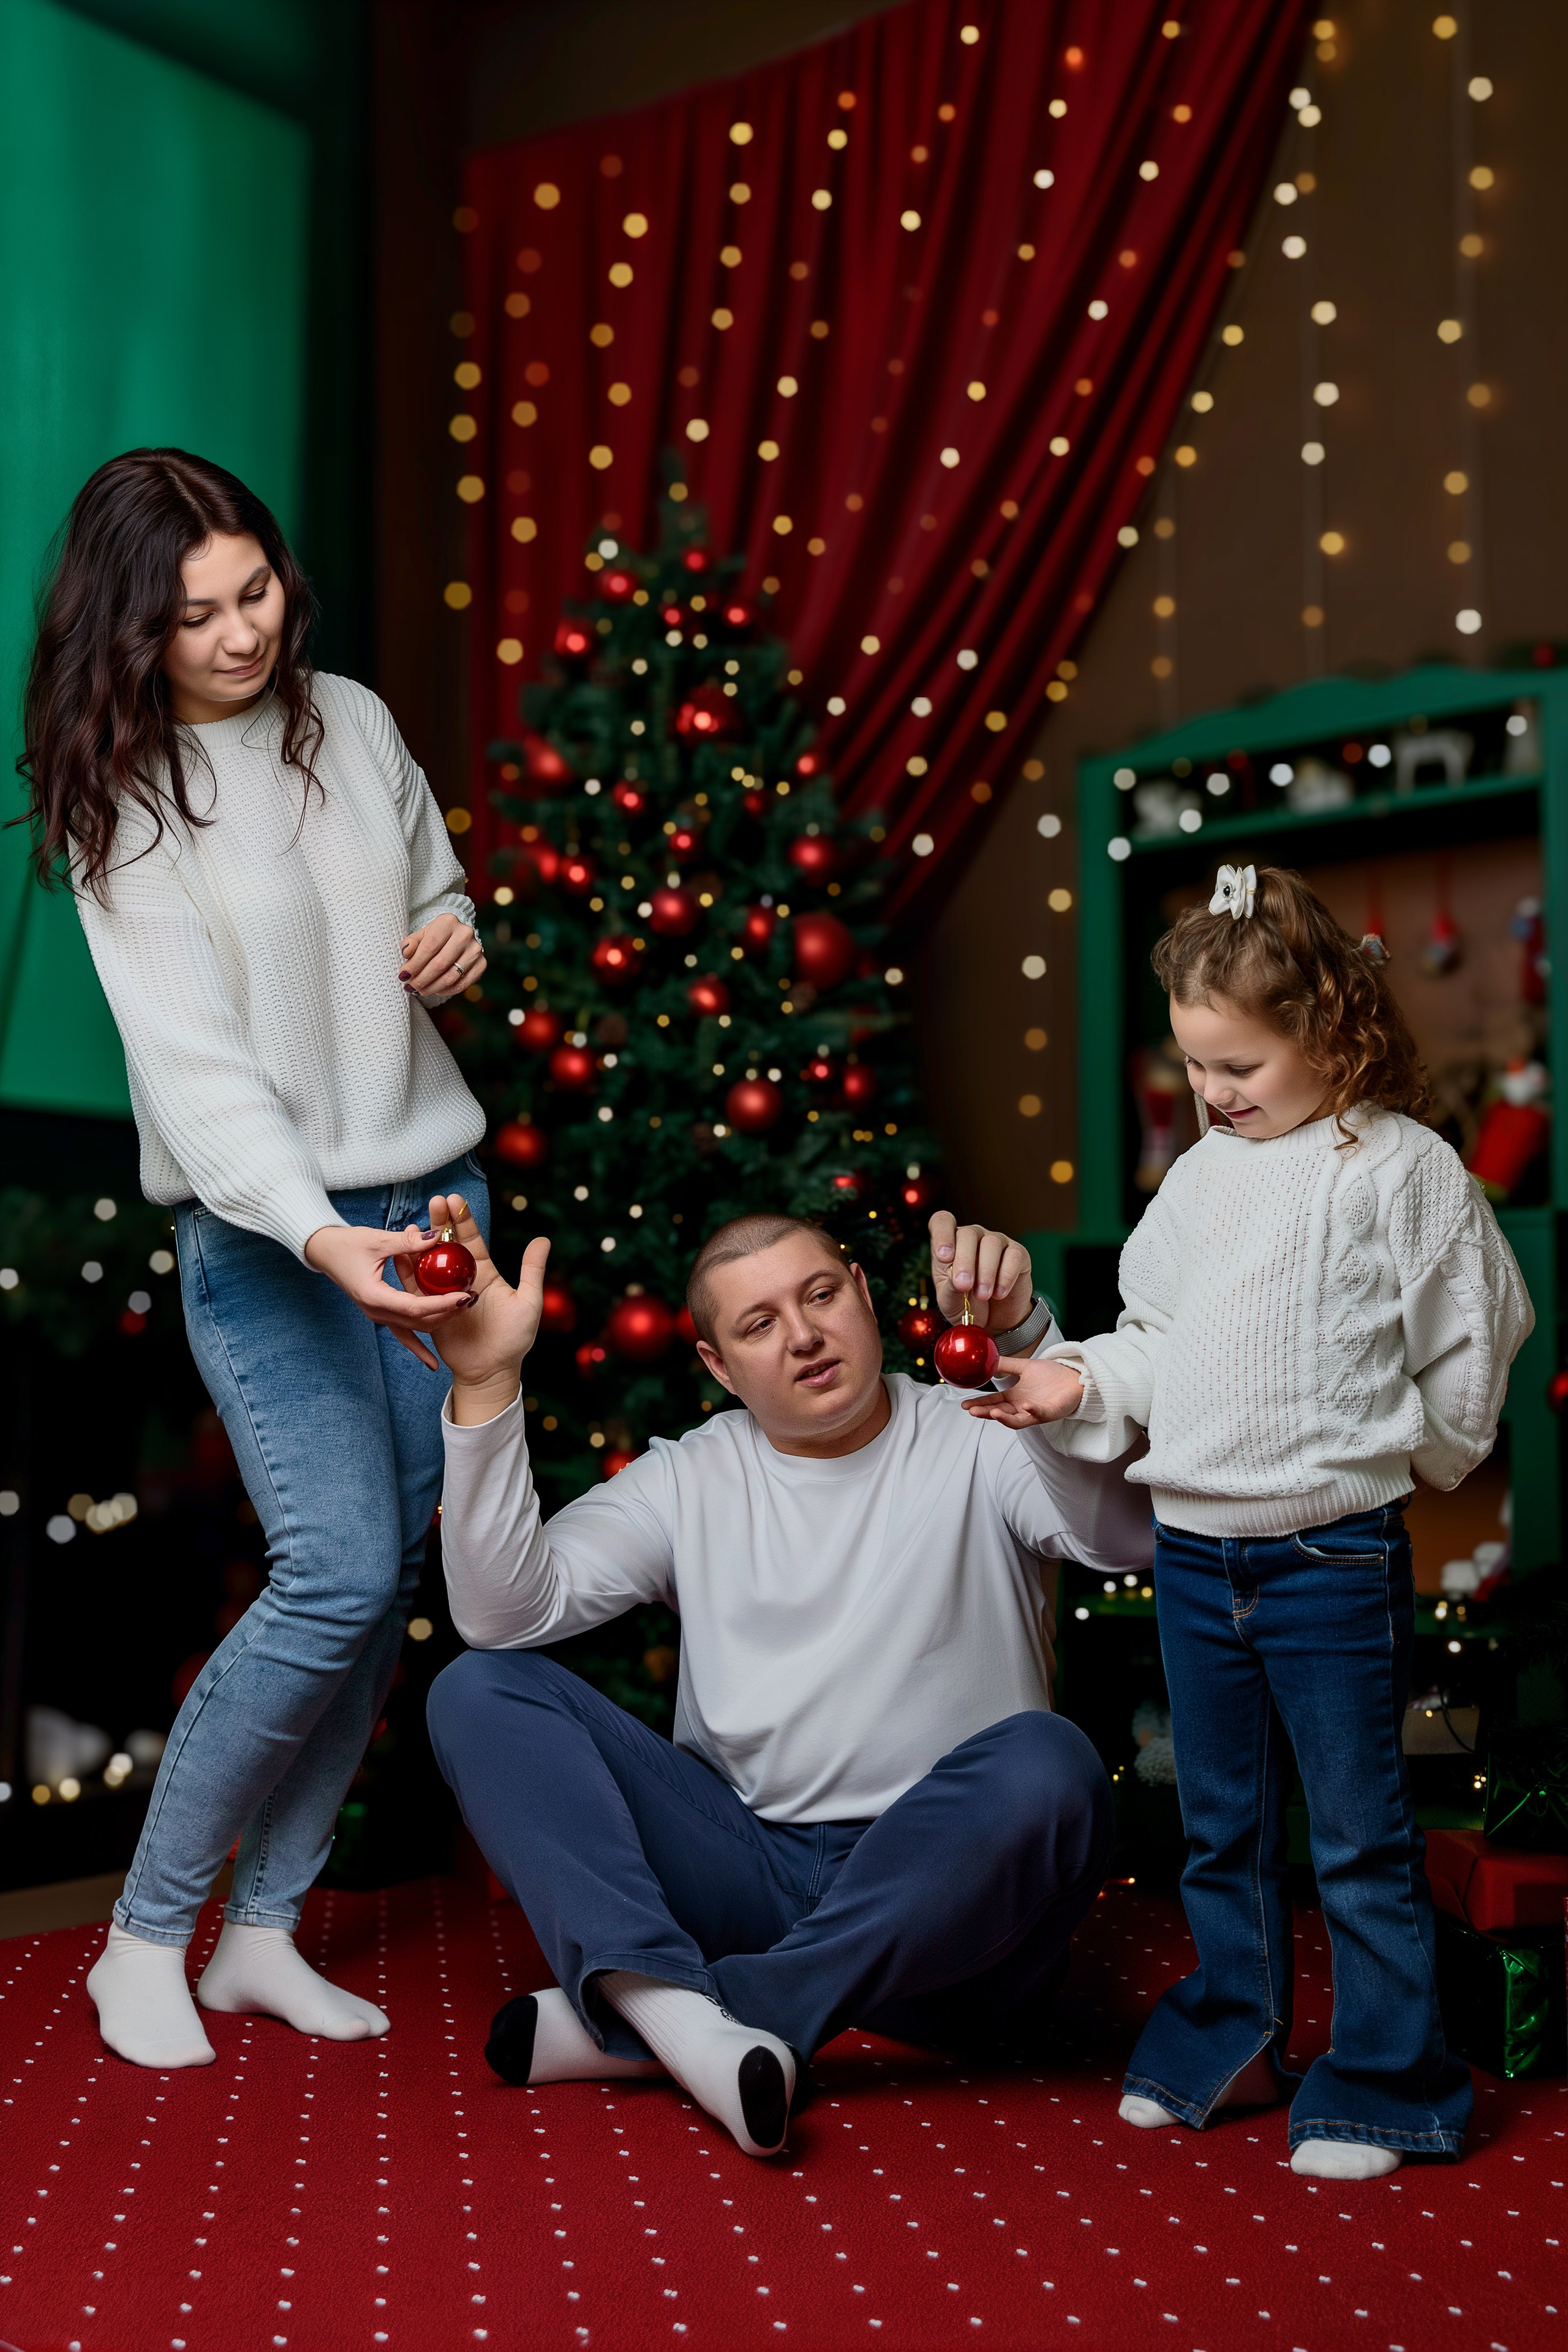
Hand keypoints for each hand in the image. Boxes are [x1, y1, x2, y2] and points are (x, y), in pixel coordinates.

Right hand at [303, 1218, 477, 1370]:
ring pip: (415, 1329)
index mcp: (375, 1296)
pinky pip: (403, 1335)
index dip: (442, 1304)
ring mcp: (379, 1316)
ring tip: (465, 1311)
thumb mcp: (377, 1239)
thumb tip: (436, 1235)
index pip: (416, 1307)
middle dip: (448, 1313)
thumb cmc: (347, 1244)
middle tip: (474, 1300)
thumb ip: (407, 1242)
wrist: (325, 1252)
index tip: (465, 1296)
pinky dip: (419, 1348)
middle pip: (419, 1321)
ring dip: (440, 1322)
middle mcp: (377, 1312)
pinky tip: (434, 1365)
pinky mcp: (382, 1314)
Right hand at [391, 1191, 552, 1418]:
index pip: (471, 1239)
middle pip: (447, 1245)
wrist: (492, 1372)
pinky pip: (414, 1288)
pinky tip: (400, 1253)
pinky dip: (408, 1270)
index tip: (454, 1198)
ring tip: (413, 1223)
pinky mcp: (427, 1310)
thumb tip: (543, 1240)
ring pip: (428, 1262)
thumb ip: (532, 1270)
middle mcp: (461, 1279)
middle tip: (434, 1200)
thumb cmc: (514, 1340)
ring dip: (421, 1243)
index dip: (462, 1219)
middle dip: (440, 1222)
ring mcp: (442, 1293)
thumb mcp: (528, 1302)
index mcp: (484, 1273)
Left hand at [401, 911, 486, 1002]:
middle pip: (440, 964)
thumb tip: (406, 953)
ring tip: (419, 991)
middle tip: (409, 987)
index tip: (403, 976)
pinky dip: (445, 991)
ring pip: (450, 977)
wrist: (456, 938)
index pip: (429, 947)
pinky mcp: (482, 964)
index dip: (415, 964)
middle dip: (421, 979)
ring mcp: (476, 950)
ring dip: (431, 988)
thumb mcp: (421, 936)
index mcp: (448, 922)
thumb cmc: (434, 937)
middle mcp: (465, 934)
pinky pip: (462, 985)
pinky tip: (434, 990)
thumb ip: (411, 943)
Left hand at [927, 1211, 1032, 1330]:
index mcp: (950, 1244)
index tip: (944, 1256)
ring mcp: (996, 1242)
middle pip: (967, 1234)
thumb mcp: (950, 1301)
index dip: (942, 1235)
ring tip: (982, 1295)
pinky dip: (1006, 1276)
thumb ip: (950, 1289)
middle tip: (964, 1285)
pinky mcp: (1018, 1253)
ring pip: (991, 1243)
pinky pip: (1013, 1256)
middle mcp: (973, 1237)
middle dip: (964, 1261)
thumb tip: (957, 1278)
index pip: (942, 1222)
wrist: (994, 1319)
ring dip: (986, 1271)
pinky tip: (999, 1293)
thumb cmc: (966, 1304)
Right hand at [962, 1354, 1084, 1428]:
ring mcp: (1036, 1412)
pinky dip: (1032, 1411)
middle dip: (986, 1413)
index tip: (965, 1405)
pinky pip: (1040, 1414)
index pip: (993, 1403)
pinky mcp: (1050, 1412)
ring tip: (993, 1412)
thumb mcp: (1024, 1366)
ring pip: (1017, 1420)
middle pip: (1000, 1414)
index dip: (979, 1404)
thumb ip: (1006, 1364)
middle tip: (973, 1411)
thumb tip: (986, 1360)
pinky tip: (1025, 1406)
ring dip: (1004, 1418)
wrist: (1075, 1376)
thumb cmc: (1052, 1375)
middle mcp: (1022, 1407)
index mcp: (1015, 1397)